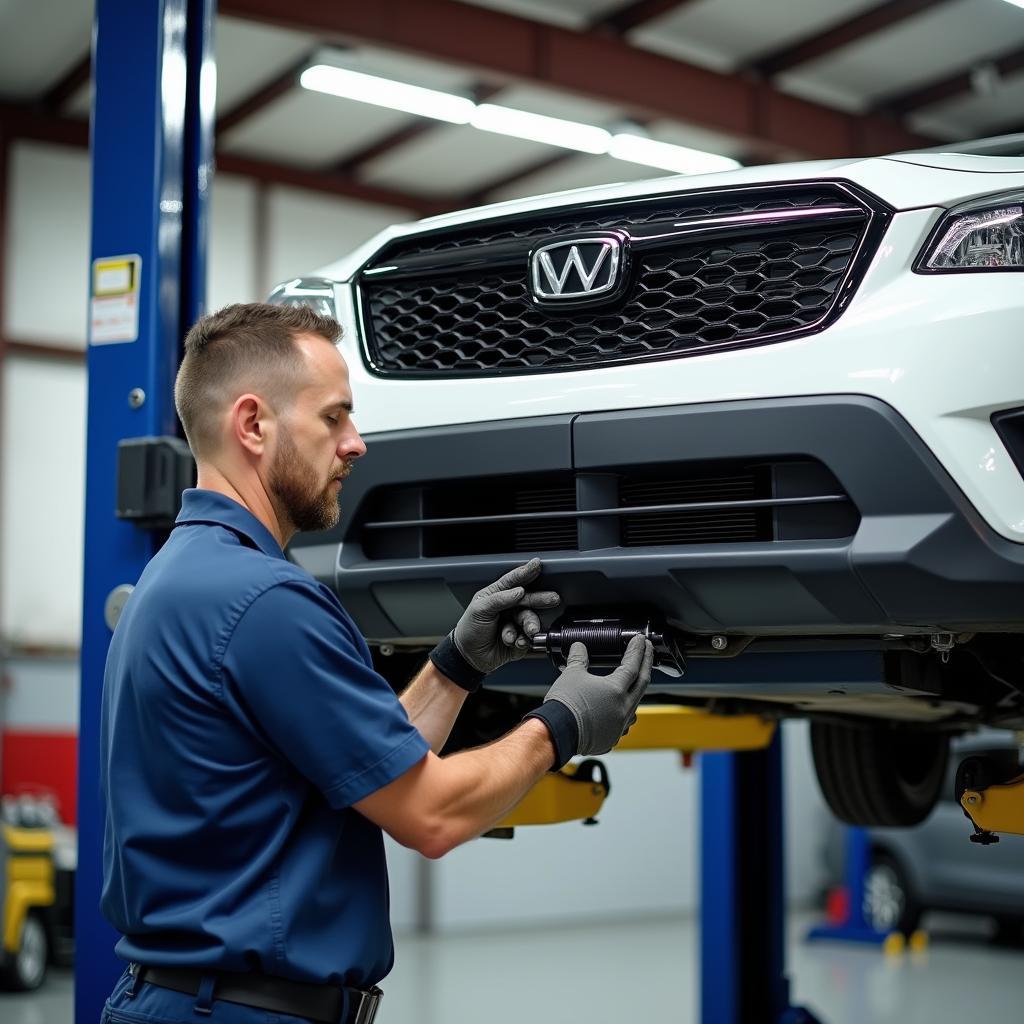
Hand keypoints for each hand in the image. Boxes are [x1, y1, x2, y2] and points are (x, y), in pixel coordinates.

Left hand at [452, 558, 560, 673]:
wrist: (469, 657)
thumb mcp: (479, 610)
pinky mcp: (520, 640)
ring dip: (530, 625)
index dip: (525, 572)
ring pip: (530, 620)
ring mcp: (515, 624)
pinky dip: (524, 640)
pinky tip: (516, 642)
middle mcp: (509, 608)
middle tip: (553, 599)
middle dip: (541, 599)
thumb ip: (500, 599)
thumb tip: (519, 591)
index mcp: (497, 596)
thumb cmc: (470, 629)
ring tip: (528, 632)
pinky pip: (528, 638)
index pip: (512, 581)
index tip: (537, 564)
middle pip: (528, 599)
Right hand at [526, 635, 653, 766]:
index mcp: (616, 690)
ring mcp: (619, 725)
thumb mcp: (571, 675)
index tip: (640, 641)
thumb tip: (579, 648)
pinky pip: (623, 722)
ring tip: (633, 683)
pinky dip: (622, 712)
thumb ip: (579, 659)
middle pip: (642, 683)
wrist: (556, 733)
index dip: (637, 650)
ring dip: (636, 692)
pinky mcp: (611, 737)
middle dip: (646, 664)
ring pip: (635, 705)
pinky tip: (617, 709)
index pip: (633, 665)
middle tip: (647, 651)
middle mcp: (622, 708)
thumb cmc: (564, 706)